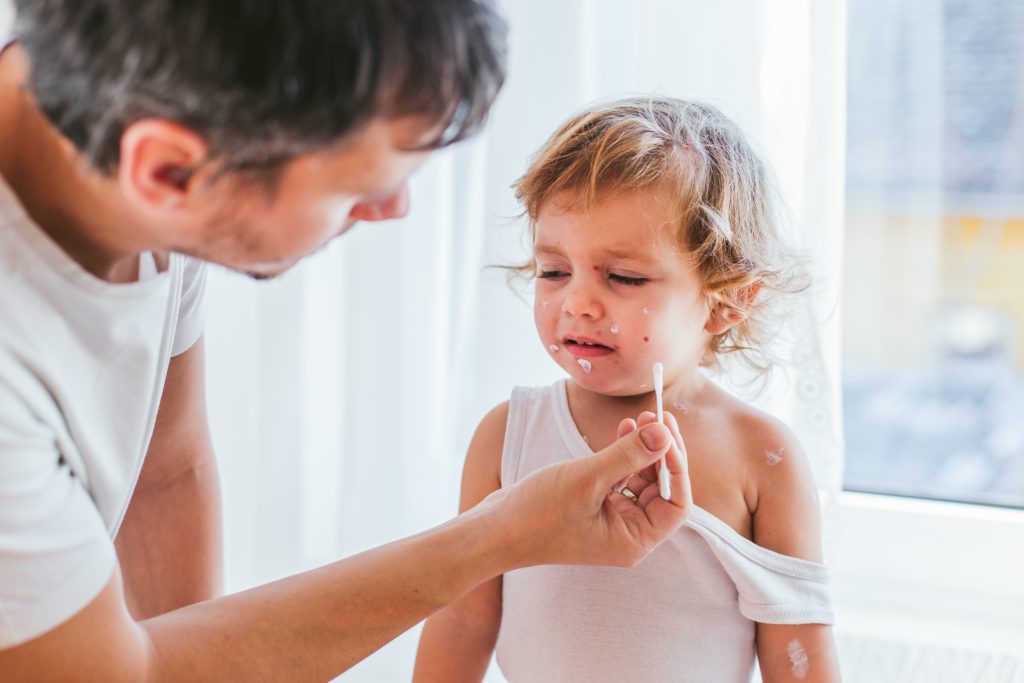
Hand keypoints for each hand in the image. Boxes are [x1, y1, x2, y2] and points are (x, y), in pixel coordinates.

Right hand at [475, 410, 691, 568]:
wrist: (493, 530)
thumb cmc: (538, 513)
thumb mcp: (588, 478)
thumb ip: (629, 454)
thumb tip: (664, 432)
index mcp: (634, 540)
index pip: (677, 504)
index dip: (678, 467)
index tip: (667, 432)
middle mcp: (628, 533)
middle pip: (662, 489)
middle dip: (662, 451)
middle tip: (658, 415)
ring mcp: (611, 519)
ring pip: (642, 479)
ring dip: (644, 448)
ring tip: (641, 417)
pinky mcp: (595, 505)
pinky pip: (621, 477)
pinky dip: (624, 454)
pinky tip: (623, 429)